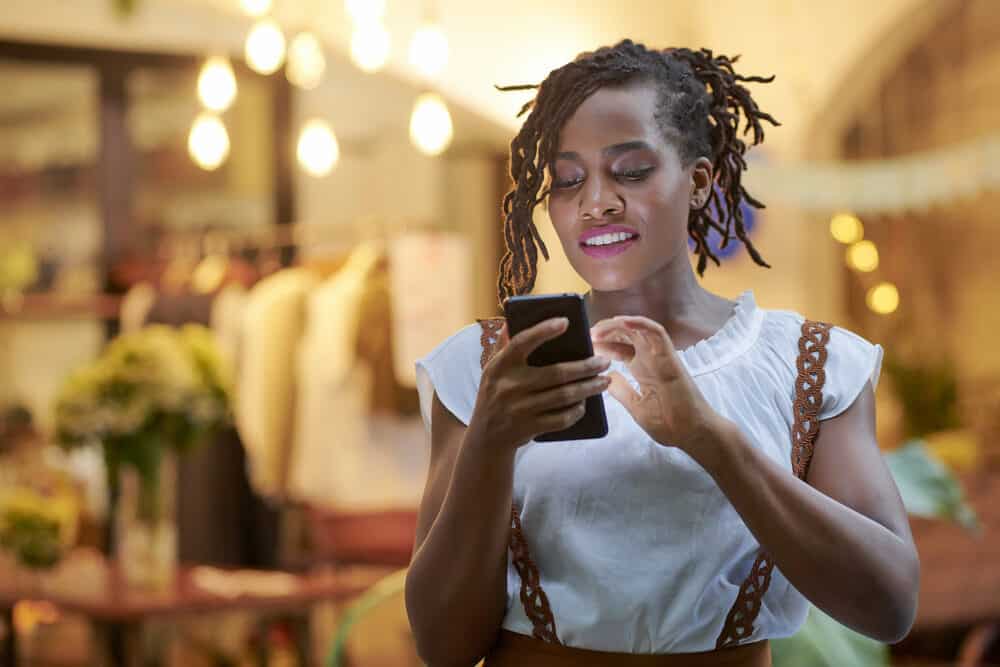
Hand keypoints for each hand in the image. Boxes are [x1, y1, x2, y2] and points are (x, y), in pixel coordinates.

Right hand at [470, 317, 611, 452]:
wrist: (486, 438)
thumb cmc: (493, 396)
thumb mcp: (491, 370)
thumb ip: (503, 345)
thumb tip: (513, 319)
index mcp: (500, 366)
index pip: (521, 343)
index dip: (543, 331)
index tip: (565, 321)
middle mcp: (510, 386)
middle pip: (556, 373)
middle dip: (586, 367)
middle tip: (604, 362)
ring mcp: (521, 409)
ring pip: (564, 396)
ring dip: (589, 388)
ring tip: (605, 380)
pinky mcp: (530, 427)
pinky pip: (561, 418)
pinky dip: (577, 410)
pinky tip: (586, 402)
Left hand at [591, 315, 729, 461]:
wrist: (692, 433)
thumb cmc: (669, 423)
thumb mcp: (636, 406)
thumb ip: (622, 390)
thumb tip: (606, 376)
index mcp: (642, 369)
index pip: (620, 349)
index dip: (603, 344)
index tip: (586, 344)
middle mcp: (650, 359)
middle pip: (626, 335)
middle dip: (606, 331)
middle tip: (588, 333)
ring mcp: (660, 356)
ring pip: (639, 329)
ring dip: (618, 324)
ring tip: (600, 328)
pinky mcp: (670, 357)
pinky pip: (657, 333)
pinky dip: (641, 324)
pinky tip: (623, 322)